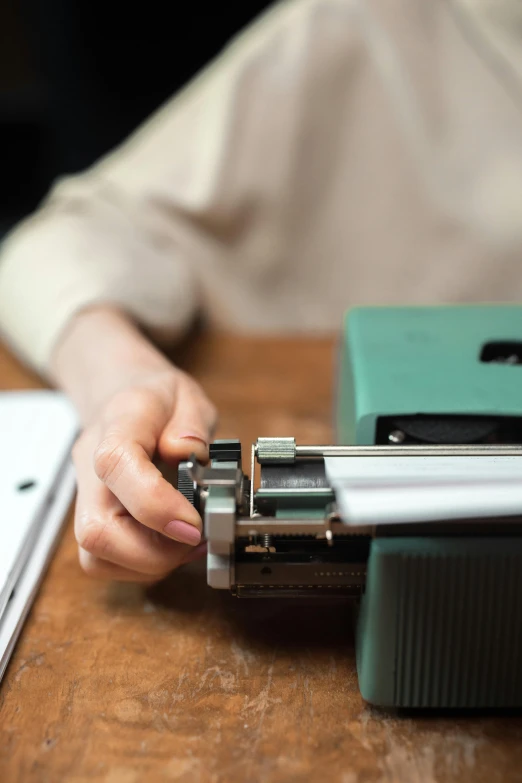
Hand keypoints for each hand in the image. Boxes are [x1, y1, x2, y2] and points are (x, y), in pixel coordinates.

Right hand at [51, 307, 216, 581]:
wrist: (117, 395)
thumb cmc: (155, 399)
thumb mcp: (185, 393)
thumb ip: (192, 421)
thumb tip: (188, 451)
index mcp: (117, 425)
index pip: (117, 466)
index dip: (156, 505)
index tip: (194, 524)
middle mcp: (91, 466)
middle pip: (97, 530)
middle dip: (155, 552)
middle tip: (197, 537)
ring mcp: (86, 496)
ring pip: (96, 554)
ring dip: (149, 563)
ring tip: (186, 542)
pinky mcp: (90, 518)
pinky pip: (102, 561)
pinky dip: (139, 566)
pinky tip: (167, 546)